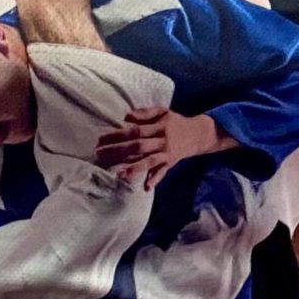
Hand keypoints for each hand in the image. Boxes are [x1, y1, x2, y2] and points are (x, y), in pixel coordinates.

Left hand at [94, 107, 226, 187]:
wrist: (199, 134)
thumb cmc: (175, 122)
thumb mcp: (163, 112)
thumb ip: (145, 113)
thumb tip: (126, 117)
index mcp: (159, 127)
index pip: (134, 131)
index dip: (117, 135)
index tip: (101, 139)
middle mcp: (162, 141)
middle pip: (138, 146)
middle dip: (117, 151)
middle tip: (99, 154)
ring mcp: (167, 154)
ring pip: (149, 161)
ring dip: (133, 168)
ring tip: (118, 174)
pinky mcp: (170, 163)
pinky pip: (162, 172)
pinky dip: (155, 180)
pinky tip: (145, 187)